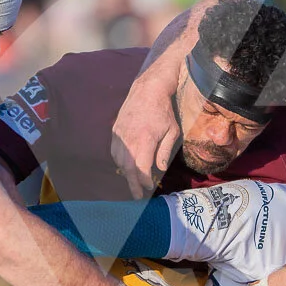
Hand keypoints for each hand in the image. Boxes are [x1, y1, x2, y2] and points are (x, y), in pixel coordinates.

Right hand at [111, 71, 182, 198]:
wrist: (147, 89)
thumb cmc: (163, 111)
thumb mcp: (172, 131)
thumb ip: (165, 151)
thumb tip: (160, 169)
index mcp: (144, 140)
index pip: (141, 168)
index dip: (145, 181)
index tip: (149, 187)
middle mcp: (129, 139)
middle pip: (127, 168)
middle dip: (132, 184)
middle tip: (137, 196)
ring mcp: (120, 134)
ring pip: (118, 161)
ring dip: (125, 173)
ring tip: (133, 181)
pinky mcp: (115, 130)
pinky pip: (114, 151)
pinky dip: (119, 161)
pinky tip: (126, 165)